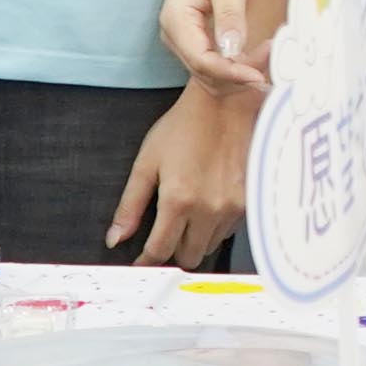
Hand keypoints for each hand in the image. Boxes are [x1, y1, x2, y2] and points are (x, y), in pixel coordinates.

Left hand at [111, 77, 253, 266]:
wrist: (228, 102)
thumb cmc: (184, 126)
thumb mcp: (147, 162)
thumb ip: (131, 205)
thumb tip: (116, 238)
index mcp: (178, 201)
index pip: (159, 251)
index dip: (146, 262)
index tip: (140, 263)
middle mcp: (208, 210)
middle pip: (188, 256)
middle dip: (172, 252)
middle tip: (164, 237)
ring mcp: (233, 208)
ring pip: (210, 245)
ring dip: (195, 239)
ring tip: (188, 216)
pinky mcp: (250, 202)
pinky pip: (229, 230)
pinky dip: (215, 227)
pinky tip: (208, 204)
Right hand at [159, 0, 263, 91]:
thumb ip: (229, 16)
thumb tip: (231, 52)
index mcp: (176, 20)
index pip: (201, 60)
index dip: (230, 73)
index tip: (260, 76)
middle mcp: (176, 36)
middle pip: (205, 72)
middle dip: (238, 76)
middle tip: (274, 65)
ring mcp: (187, 40)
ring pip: (211, 75)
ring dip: (240, 76)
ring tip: (271, 64)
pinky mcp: (200, 41)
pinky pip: (217, 66)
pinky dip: (238, 69)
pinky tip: (261, 63)